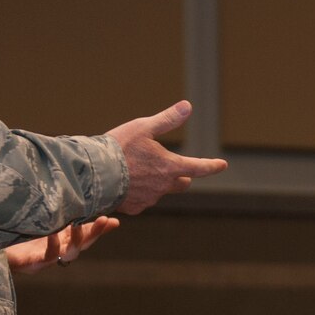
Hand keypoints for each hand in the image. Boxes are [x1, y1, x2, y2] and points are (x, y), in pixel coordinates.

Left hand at [5, 216, 119, 272]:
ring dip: (77, 241)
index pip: (86, 235)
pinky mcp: (30, 265)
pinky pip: (46, 258)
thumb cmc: (14, 234)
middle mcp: (56, 251)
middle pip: (82, 245)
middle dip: (94, 233)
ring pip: (68, 254)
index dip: (99, 229)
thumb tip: (67, 194)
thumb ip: (53, 212)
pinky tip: (53, 235)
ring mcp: (45, 260)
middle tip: (103, 220)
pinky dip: (52, 246)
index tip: (113, 220)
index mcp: (60, 240)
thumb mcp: (37, 220)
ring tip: (78, 226)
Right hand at [108, 101, 226, 213]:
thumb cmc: (118, 148)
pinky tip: (126, 183)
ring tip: (136, 169)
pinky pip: (142, 200)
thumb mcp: (143, 127)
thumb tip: (188, 106)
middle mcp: (163, 186)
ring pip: (160, 190)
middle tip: (173, 167)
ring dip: (155, 182)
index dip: (212, 165)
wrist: (92, 174)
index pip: (199, 168)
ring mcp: (149, 199)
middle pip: (182, 183)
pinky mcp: (134, 208)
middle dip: (182, 176)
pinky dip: (139, 191)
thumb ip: (167, 119)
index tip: (222, 164)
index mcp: (170, 167)